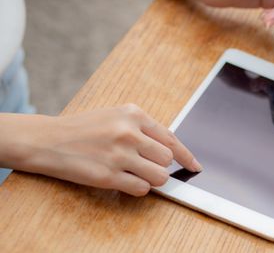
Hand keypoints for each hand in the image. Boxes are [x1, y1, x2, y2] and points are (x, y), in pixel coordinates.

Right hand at [0, 104, 200, 195]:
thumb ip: (143, 128)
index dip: (186, 156)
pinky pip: (141, 189)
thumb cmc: (84, 128)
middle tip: (144, 165)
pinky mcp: (109, 175)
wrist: (48, 140)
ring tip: (135, 173)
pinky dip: (138, 188)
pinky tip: (124, 181)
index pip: (171, 138)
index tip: (195, 166)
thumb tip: (170, 150)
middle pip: (167, 158)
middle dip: (160, 165)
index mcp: (134, 114)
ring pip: (159, 176)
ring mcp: (119, 154)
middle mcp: (129, 132)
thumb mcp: (116, 116)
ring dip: (152, 179)